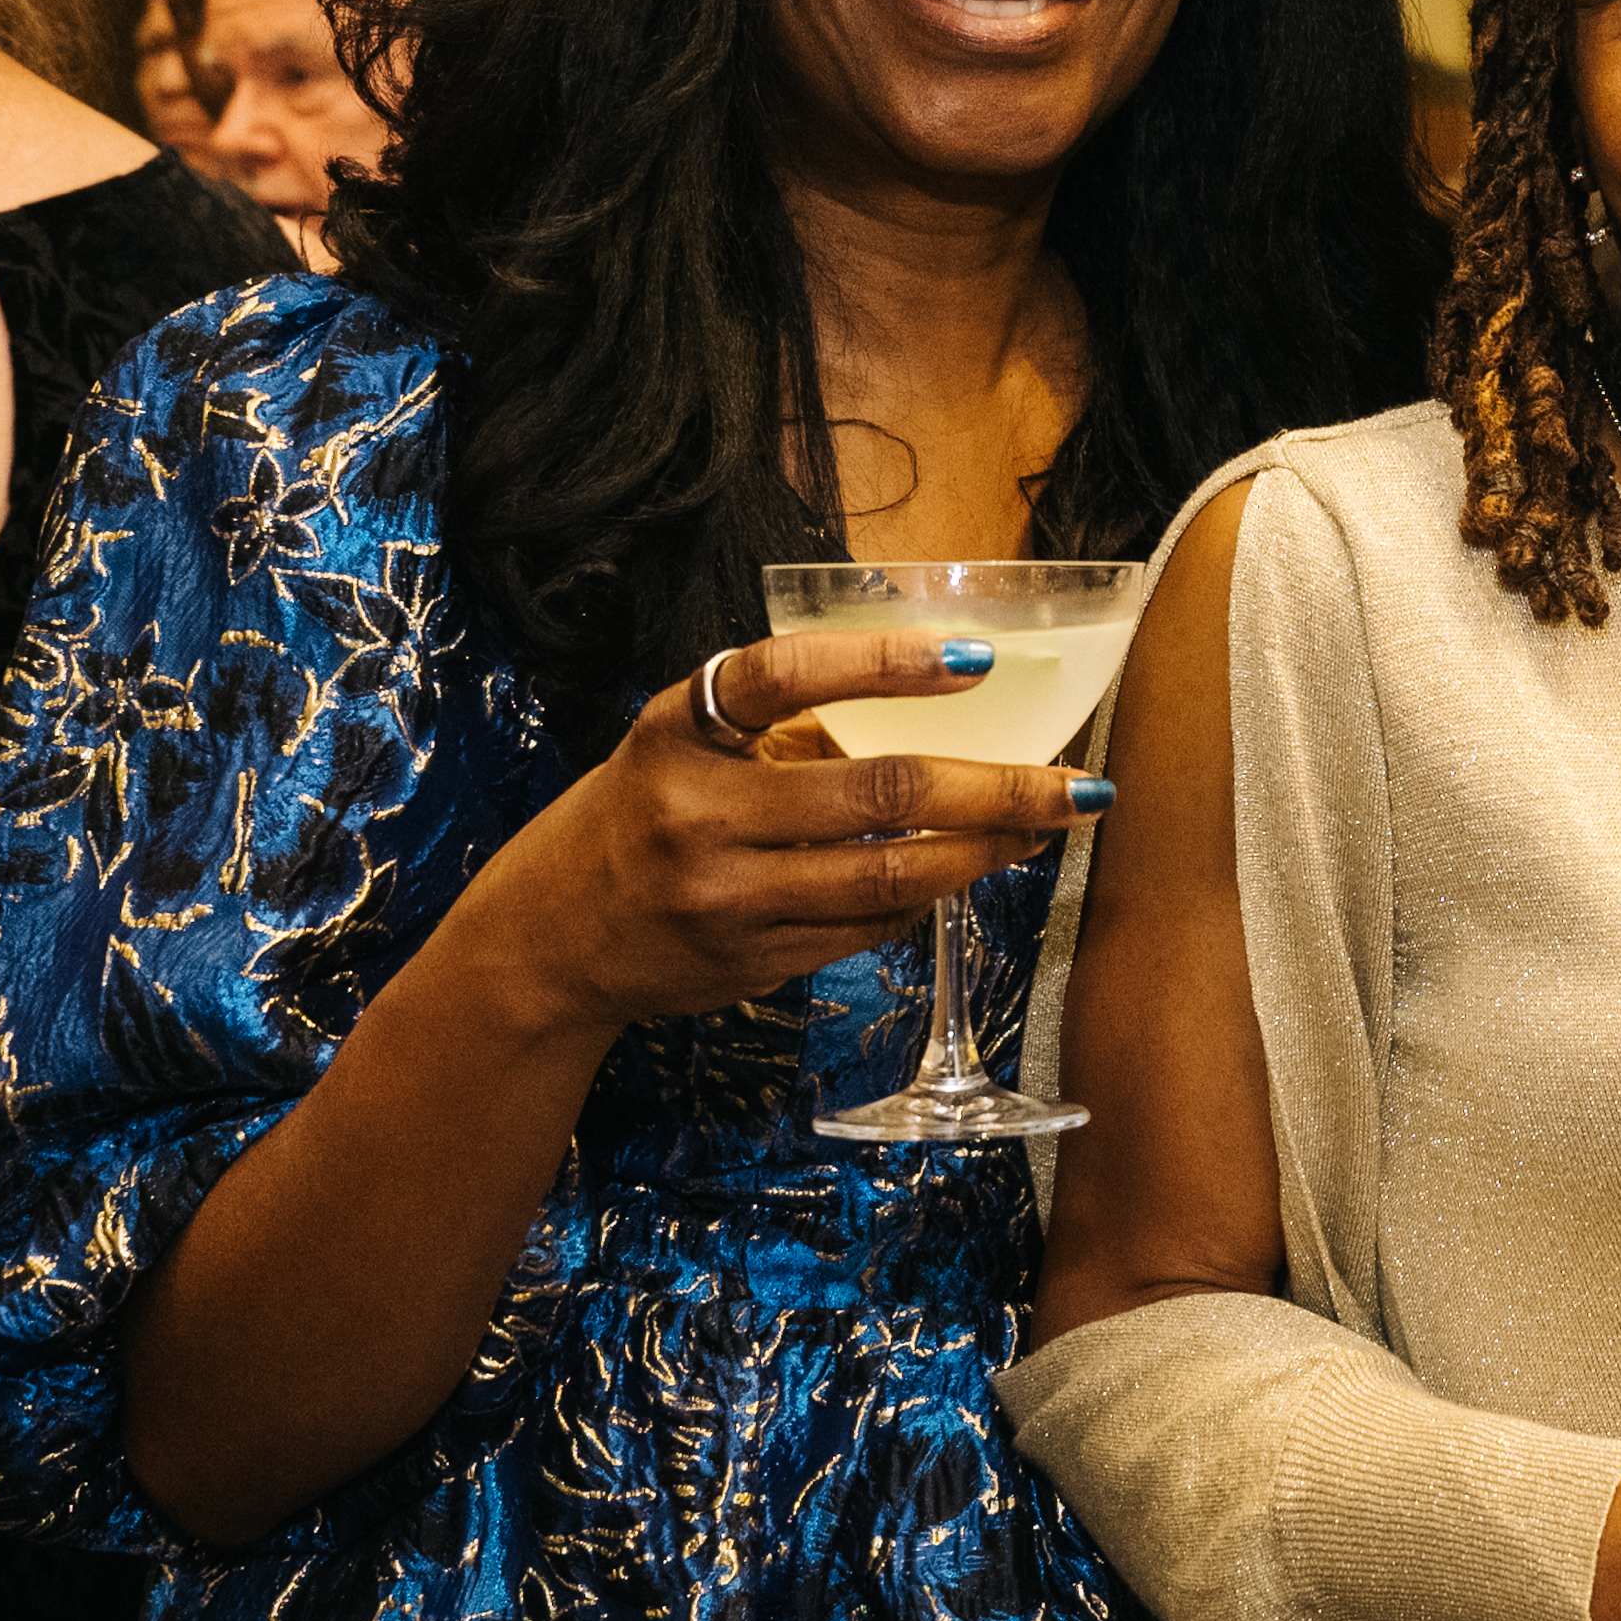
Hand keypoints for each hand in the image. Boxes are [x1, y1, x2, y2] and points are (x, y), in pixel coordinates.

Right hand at [448, 629, 1102, 1034]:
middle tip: (1076, 782)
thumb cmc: (631, 819)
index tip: (976, 658)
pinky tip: (961, 873)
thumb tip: (929, 702)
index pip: (784, 675)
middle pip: (878, 795)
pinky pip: (866, 928)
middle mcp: (697, 813)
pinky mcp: (753, 962)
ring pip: (890, 876)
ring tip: (1043, 826)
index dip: (885, 662)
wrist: (544, 945)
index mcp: (676, 732)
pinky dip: (925, 899)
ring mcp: (727, 898)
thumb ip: (774, 728)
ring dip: (985, 851)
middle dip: (997, 789)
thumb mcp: (675, 748)